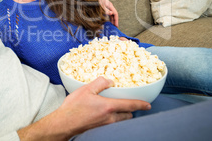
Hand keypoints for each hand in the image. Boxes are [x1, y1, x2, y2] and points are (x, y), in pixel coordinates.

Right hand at [18, 77, 150, 139]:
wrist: (64, 124)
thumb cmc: (73, 107)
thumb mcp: (86, 89)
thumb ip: (100, 83)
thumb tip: (109, 81)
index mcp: (108, 107)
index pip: (130, 105)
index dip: (141, 104)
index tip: (148, 104)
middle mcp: (109, 118)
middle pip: (127, 116)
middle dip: (130, 111)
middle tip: (129, 105)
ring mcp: (105, 126)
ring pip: (120, 121)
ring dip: (121, 116)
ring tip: (116, 109)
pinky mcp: (99, 130)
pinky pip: (112, 125)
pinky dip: (113, 120)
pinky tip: (104, 115)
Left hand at [91, 0, 118, 26]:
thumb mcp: (100, 5)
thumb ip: (105, 10)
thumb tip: (111, 13)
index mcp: (110, 5)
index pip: (115, 13)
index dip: (116, 20)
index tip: (116, 25)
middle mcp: (109, 6)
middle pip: (113, 14)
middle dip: (114, 21)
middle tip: (114, 27)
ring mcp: (106, 6)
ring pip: (110, 14)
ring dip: (111, 20)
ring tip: (111, 25)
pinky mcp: (103, 7)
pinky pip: (107, 13)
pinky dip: (107, 17)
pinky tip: (106, 21)